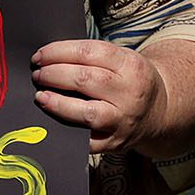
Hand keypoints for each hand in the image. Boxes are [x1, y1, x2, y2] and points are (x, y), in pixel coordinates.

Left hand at [31, 39, 170, 153]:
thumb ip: (93, 58)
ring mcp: (122, 120)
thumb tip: (49, 58)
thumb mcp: (124, 61)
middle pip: (85, 79)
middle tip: (37, 74)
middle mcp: (130, 93)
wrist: (158, 112)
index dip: (59, 52)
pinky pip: (83, 138)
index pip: (90, 52)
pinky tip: (51, 119)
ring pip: (85, 112)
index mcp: (132, 66)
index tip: (40, 55)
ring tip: (40, 96)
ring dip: (56, 103)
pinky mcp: (112, 143)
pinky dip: (64, 127)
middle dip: (54, 74)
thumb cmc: (131, 82)